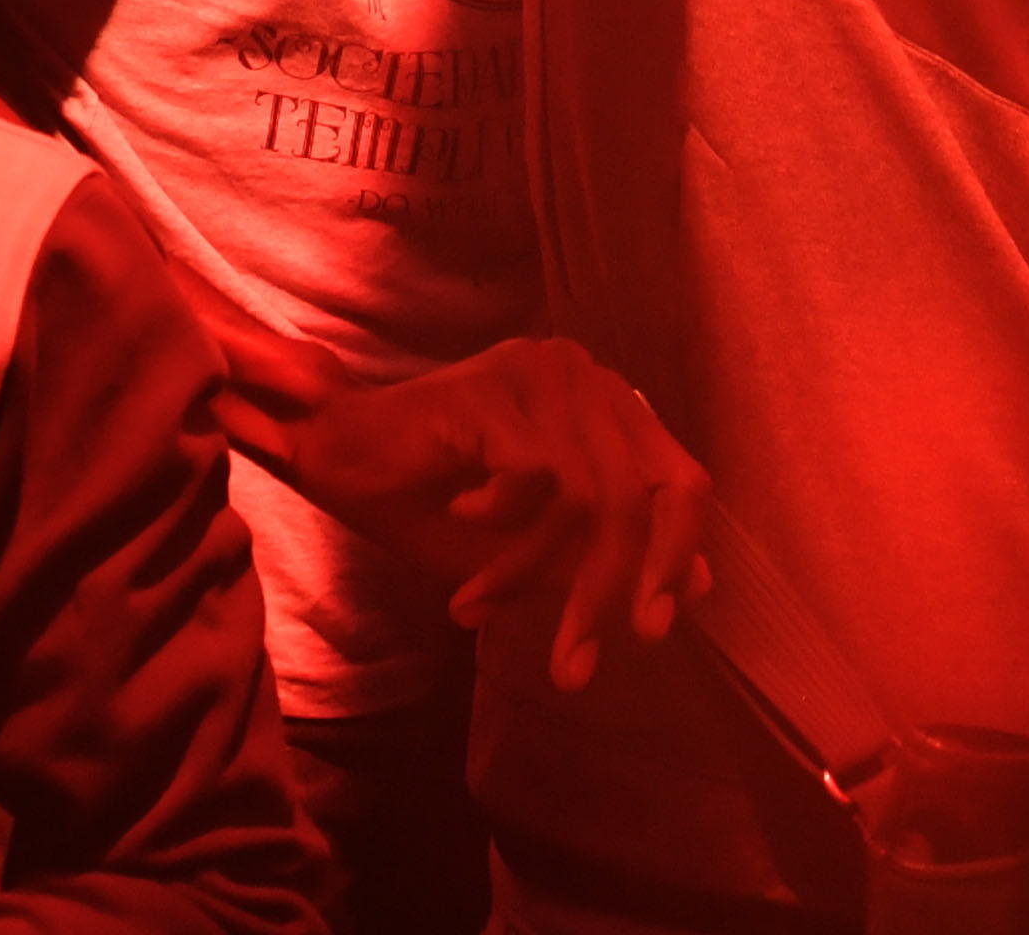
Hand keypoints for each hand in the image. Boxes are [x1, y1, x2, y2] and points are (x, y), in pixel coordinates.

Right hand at [280, 337, 711, 692]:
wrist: (331, 450)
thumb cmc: (426, 495)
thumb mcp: (530, 543)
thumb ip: (604, 552)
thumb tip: (697, 586)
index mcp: (604, 403)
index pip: (681, 480)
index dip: (676, 557)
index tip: (651, 631)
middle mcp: (585, 375)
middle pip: (655, 492)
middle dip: (621, 584)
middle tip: (578, 656)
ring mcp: (545, 373)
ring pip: (596, 500)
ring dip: (535, 572)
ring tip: (477, 603)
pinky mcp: (502, 390)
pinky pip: (541, 485)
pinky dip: (502, 534)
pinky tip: (460, 518)